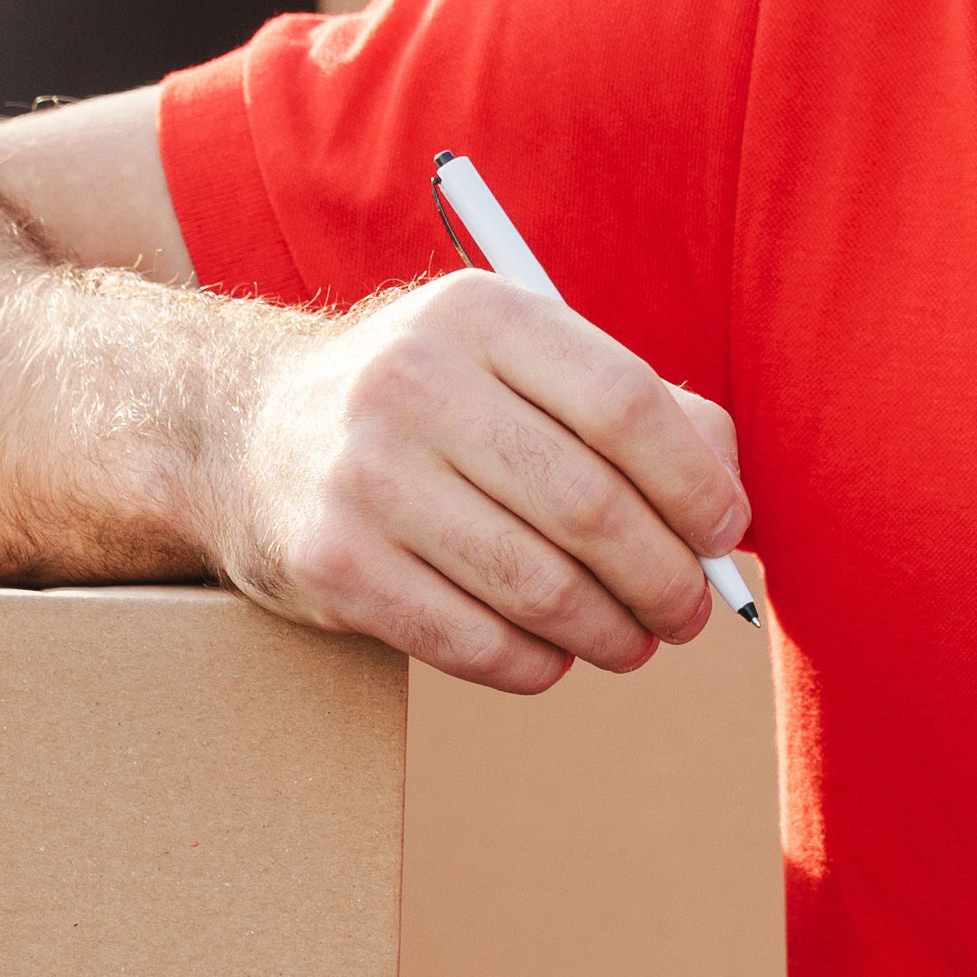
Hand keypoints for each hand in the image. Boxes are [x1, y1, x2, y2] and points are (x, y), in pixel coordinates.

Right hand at [206, 274, 749, 688]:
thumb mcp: (517, 363)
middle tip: (688, 610)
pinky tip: (553, 655)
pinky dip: (537, 664)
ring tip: (633, 641)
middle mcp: (412, 381)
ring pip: (540, 587)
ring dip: (611, 634)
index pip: (625, 405)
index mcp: (479, 312)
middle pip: (591, 506)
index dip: (696, 484)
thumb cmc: (432, 405)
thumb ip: (635, 410)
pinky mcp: (333, 563)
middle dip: (665, 577)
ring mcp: (364, 475)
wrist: (251, 435)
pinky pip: (473, 643)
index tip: (724, 532)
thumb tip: (726, 505)